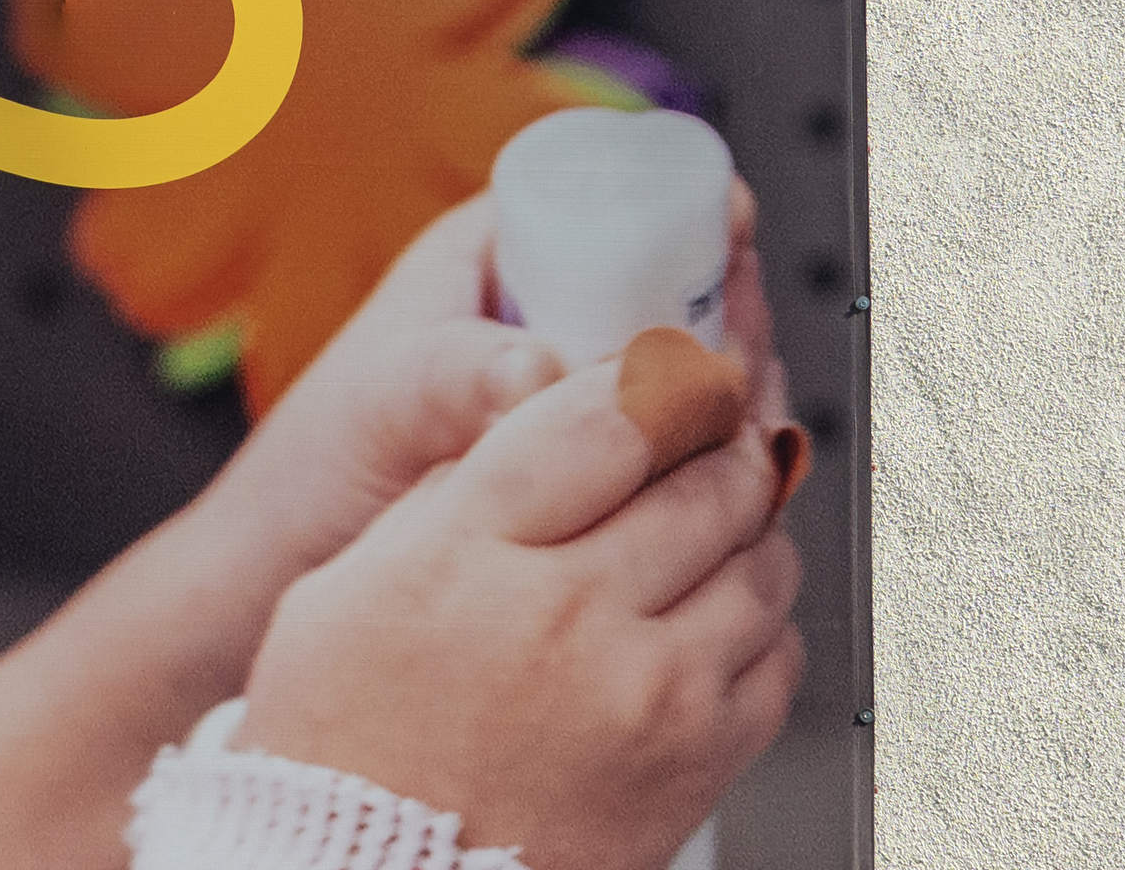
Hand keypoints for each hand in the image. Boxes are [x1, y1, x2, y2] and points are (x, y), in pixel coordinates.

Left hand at [205, 165, 793, 593]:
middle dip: (730, 318)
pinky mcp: (585, 476)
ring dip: (730, 399)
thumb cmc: (310, 470)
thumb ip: (458, 377)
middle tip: (762, 359)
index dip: (682, 210)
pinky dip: (709, 469)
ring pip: (681, 379)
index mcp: (491, 256)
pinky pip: (669, 456)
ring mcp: (566, 398)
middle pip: (667, 292)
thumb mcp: (384, 400)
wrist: (287, 572)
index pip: (607, 201)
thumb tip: (549, 373)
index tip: (737, 231)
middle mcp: (537, 315)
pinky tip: (732, 495)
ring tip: (756, 430)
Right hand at [238, 337, 805, 869]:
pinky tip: (727, 602)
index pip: (607, 414)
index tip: (667, 361)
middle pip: (701, 477)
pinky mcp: (696, 763)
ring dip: (753, 517)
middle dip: (723, 430)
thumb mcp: (353, 578)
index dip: (655, 371)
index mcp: (475, 547)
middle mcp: (572, 611)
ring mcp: (648, 692)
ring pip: (758, 560)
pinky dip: (765, 615)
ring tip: (728, 499)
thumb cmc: (347, 738)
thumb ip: (452, 492)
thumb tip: (533, 422)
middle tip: (722, 410)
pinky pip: (777, 659)